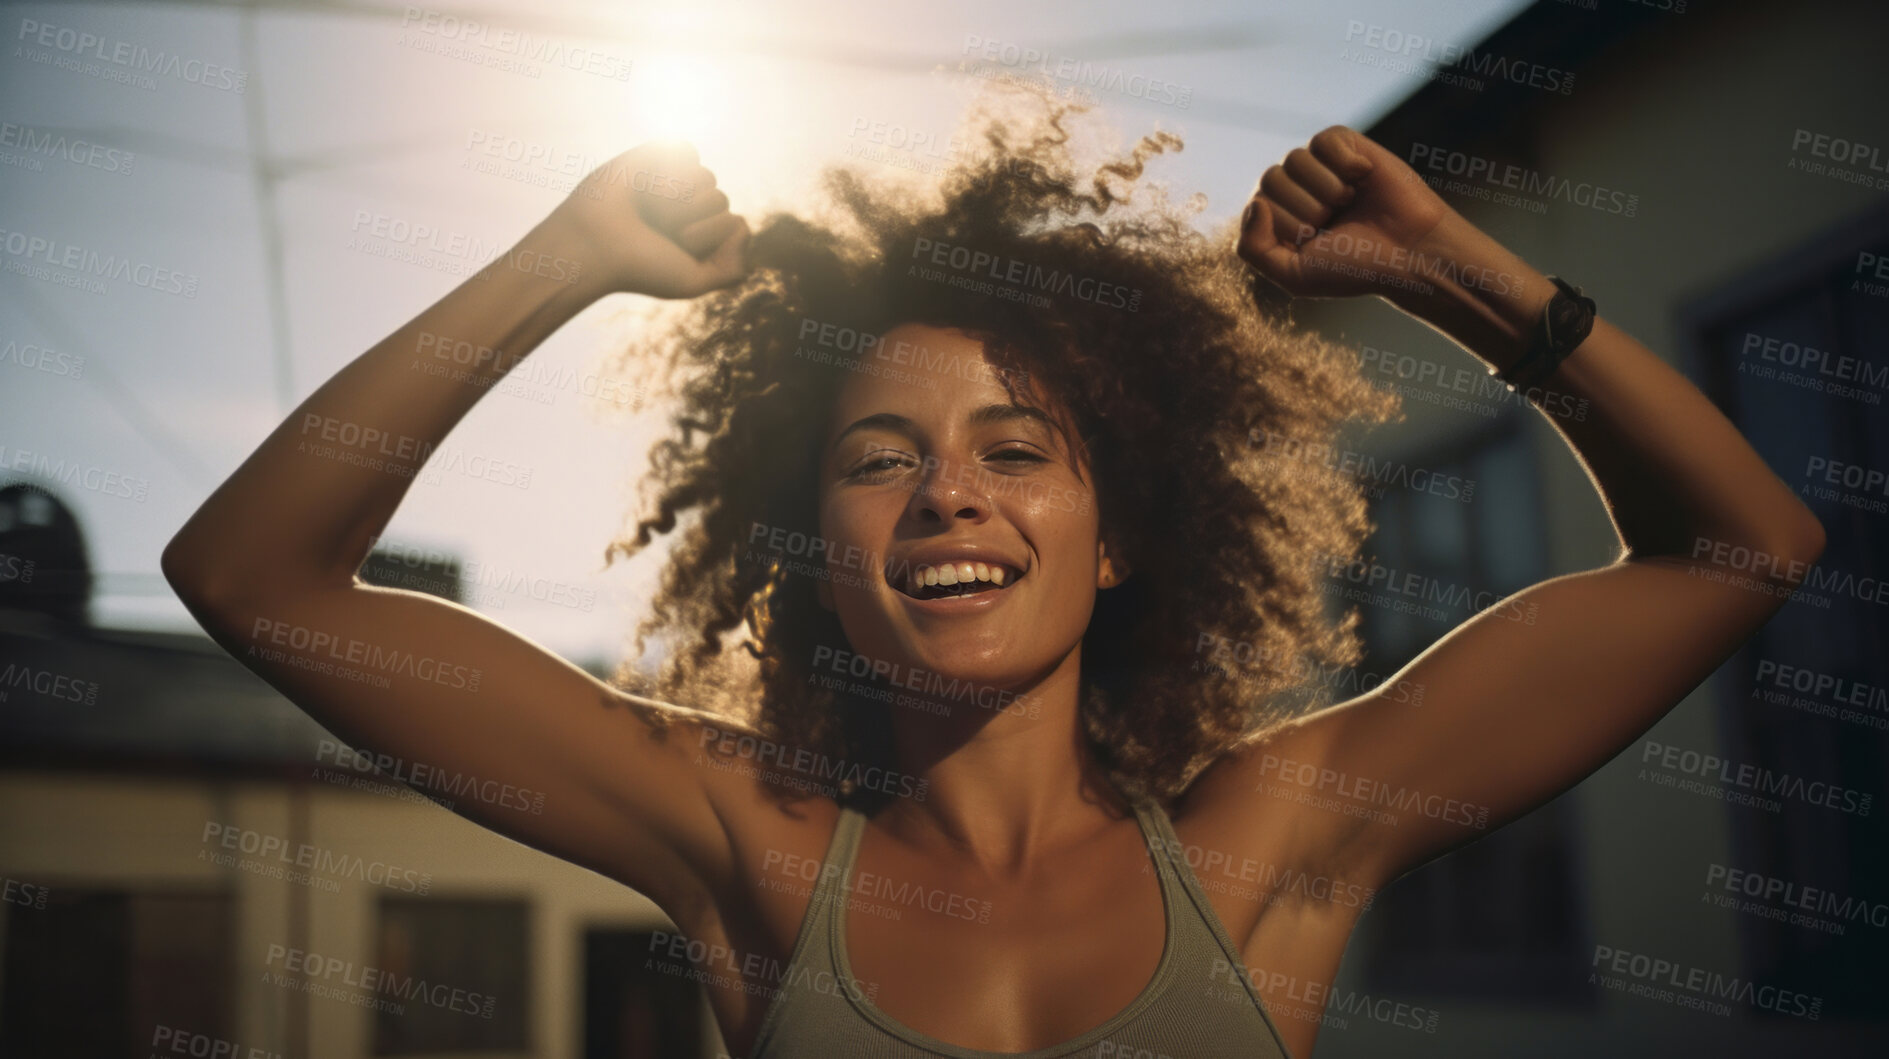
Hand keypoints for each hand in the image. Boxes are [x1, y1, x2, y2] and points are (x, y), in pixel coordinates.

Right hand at [544, 141, 750, 298]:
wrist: (594, 244)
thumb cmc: (640, 266)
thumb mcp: (693, 281)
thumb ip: (733, 270)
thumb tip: (741, 223)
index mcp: (703, 237)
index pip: (735, 222)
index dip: (709, 235)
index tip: (675, 248)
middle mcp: (690, 209)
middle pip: (720, 199)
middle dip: (691, 215)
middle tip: (656, 228)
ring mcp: (673, 182)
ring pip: (706, 176)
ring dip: (676, 194)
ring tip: (644, 206)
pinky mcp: (655, 156)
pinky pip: (688, 150)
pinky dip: (669, 166)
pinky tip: (644, 180)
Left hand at [1235, 125, 1454, 300]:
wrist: (1409, 252)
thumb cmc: (1354, 268)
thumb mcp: (1295, 275)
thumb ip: (1254, 249)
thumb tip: (1256, 204)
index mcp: (1277, 219)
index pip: (1257, 205)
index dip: (1288, 225)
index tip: (1317, 241)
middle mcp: (1294, 190)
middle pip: (1272, 178)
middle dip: (1307, 207)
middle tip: (1336, 221)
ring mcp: (1320, 167)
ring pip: (1295, 158)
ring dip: (1327, 188)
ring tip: (1350, 202)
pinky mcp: (1347, 147)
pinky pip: (1324, 140)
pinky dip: (1344, 161)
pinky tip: (1364, 176)